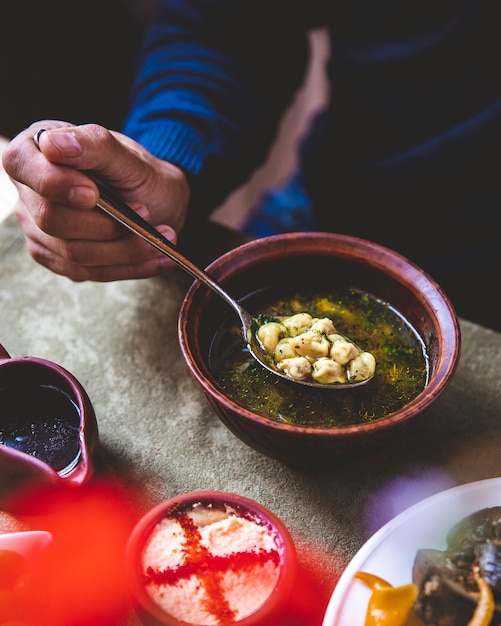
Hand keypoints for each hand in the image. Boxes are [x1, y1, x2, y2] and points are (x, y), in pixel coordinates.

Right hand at [1, 121, 190, 280]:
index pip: (22, 166)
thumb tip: (54, 145)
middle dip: (105, 223)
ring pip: (75, 253)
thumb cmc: (135, 172)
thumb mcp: (125, 153)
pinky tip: (159, 258)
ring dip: (126, 249)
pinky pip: (92, 273)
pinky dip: (132, 267)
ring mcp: (39, 231)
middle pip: (51, 220)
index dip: (55, 183)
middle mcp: (30, 194)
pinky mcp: (59, 260)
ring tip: (163, 237)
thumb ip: (93, 144)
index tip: (94, 193)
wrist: (155, 201)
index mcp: (34, 151)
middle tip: (145, 213)